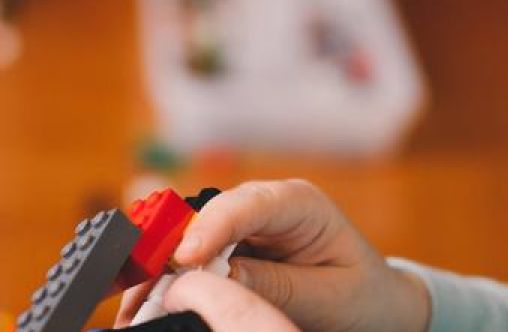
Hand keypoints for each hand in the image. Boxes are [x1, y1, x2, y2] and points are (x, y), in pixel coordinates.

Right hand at [115, 179, 429, 331]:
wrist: (373, 303)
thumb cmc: (360, 294)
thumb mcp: (327, 297)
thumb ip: (276, 285)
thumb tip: (217, 277)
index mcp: (300, 204)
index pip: (249, 204)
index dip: (212, 227)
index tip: (185, 257)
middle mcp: (263, 205)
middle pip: (204, 216)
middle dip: (168, 250)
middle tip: (143, 288)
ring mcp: (242, 225)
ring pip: (186, 237)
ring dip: (159, 269)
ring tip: (135, 304)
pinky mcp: (227, 247)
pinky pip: (188, 259)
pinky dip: (166, 280)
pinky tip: (147, 302)